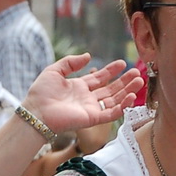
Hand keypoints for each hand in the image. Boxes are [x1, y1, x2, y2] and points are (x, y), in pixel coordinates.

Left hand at [21, 55, 143, 134]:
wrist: (36, 111)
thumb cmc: (41, 92)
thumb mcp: (54, 70)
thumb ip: (71, 62)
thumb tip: (88, 56)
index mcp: (79, 87)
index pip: (100, 78)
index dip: (111, 71)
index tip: (122, 63)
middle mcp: (87, 98)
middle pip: (111, 89)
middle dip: (124, 81)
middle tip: (136, 73)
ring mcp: (91, 109)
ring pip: (115, 100)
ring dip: (128, 92)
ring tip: (139, 81)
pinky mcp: (93, 119)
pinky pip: (112, 113)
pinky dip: (123, 106)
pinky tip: (131, 96)